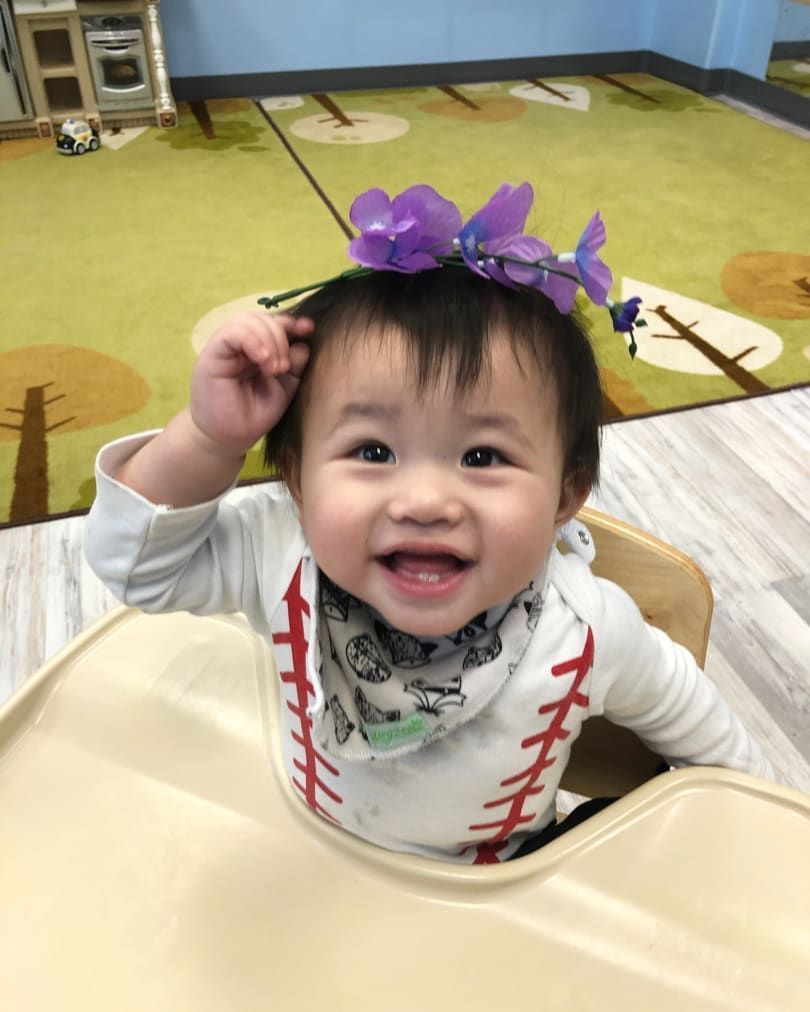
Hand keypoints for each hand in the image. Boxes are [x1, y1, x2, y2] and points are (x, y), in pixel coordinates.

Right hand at [189, 311, 313, 455]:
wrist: (228, 439)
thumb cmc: (254, 415)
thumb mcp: (283, 388)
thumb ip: (294, 366)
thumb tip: (304, 343)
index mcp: (257, 349)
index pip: (273, 322)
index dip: (292, 322)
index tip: (308, 328)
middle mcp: (240, 344)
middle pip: (261, 318)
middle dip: (280, 336)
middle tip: (284, 367)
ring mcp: (224, 348)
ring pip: (247, 320)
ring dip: (268, 340)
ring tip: (274, 368)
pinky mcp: (212, 354)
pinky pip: (230, 333)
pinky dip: (252, 340)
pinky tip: (263, 360)